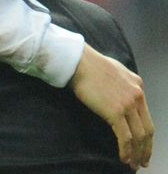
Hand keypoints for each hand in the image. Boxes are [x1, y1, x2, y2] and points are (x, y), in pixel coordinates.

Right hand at [69, 44, 153, 170]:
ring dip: (137, 153)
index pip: (146, 116)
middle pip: (147, 129)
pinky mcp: (115, 112)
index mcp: (138, 86)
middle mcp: (137, 96)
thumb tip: (119, 94)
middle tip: (143, 161)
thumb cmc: (89, 65)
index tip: (144, 145)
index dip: (146, 135)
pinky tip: (124, 158)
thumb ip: (122, 84)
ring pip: (138, 136)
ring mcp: (128, 104)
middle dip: (146, 148)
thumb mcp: (115, 71)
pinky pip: (125, 137)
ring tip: (133, 164)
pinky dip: (126, 150)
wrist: (78, 62)